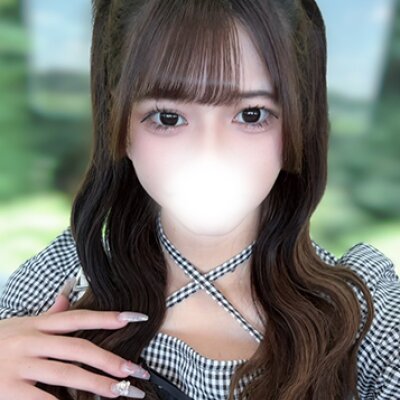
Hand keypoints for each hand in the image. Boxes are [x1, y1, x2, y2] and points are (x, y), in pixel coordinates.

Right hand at [0, 278, 149, 398]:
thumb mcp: (19, 324)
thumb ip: (46, 314)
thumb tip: (68, 296)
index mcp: (36, 325)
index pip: (78, 317)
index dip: (107, 317)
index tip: (135, 318)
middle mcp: (30, 341)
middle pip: (78, 349)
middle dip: (109, 360)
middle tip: (136, 370)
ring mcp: (18, 366)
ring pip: (66, 375)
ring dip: (96, 384)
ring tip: (120, 392)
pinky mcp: (7, 390)